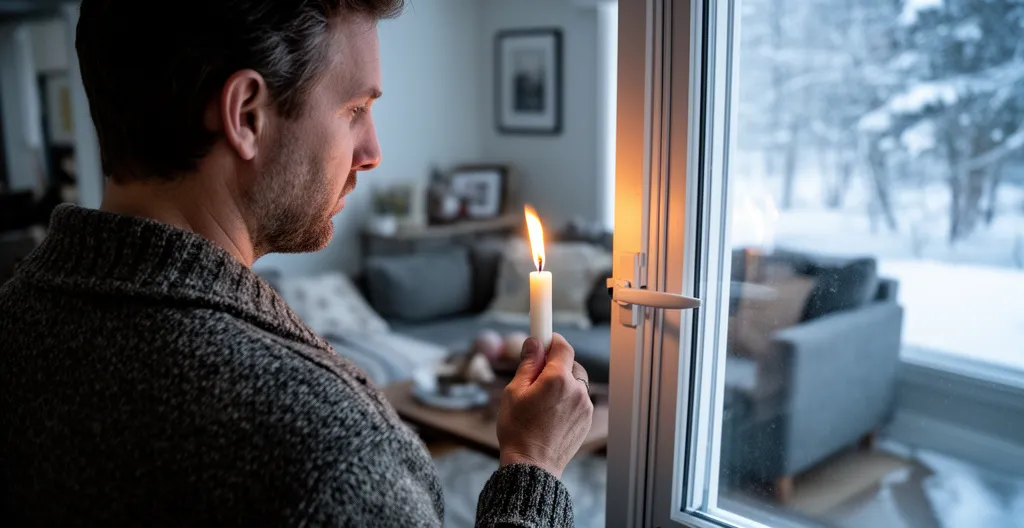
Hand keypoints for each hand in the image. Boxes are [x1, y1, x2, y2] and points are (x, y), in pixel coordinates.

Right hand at [496, 333, 593, 478]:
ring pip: (576, 382)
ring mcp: (585, 406)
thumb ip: (528, 364)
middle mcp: (576, 390)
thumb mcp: (514, 392)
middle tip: (536, 376)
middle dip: (556, 364)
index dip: (551, 340)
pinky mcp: (587, 420)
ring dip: (563, 383)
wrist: (532, 466)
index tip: (543, 339)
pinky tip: (551, 413)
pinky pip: (579, 399)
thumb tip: (534, 343)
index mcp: (557, 379)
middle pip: (570, 363)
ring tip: (542, 400)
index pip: (562, 345)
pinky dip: (568, 399)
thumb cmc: (518, 430)